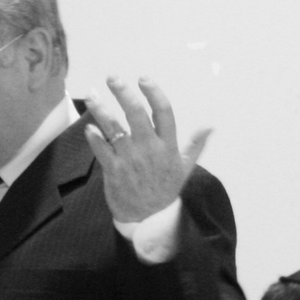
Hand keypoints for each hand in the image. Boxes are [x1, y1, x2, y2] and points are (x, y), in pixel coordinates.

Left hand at [83, 76, 210, 224]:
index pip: (164, 112)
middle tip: (113, 78)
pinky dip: (94, 137)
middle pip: (136, 114)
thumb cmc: (166, 191)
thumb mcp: (185, 169)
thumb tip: (210, 126)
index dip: (154, 93)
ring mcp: (130, 160)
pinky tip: (89, 127)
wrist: (149, 221)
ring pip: (114, 128)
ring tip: (92, 96)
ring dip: (101, 110)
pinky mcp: (114, 171)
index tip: (143, 79)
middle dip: (123, 93)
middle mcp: (149, 150)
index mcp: (168, 147)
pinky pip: (101, 149)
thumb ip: (195, 145)